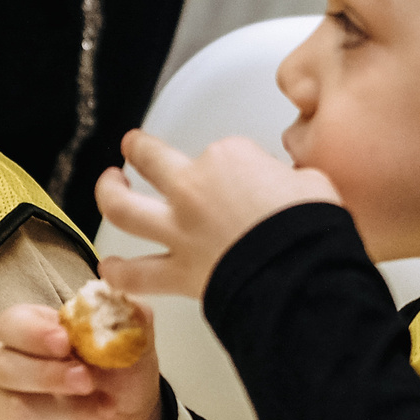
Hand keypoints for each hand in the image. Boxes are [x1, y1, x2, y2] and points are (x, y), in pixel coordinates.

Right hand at [0, 302, 161, 419]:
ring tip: (104, 409)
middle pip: (3, 367)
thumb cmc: (121, 375)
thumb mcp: (133, 340)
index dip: (32, 333)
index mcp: (33, 332)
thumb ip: (125, 314)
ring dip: (65, 411)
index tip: (65, 342)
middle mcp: (11, 367)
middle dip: (48, 375)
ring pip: (13, 409)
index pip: (11, 324)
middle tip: (88, 381)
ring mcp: (7, 407)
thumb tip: (109, 296)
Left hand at [94, 130, 340, 300]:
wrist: (301, 272)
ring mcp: (179, 230)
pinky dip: (118, 272)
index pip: (222, 153)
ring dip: (108, 194)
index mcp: (228, 158)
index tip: (247, 178)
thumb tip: (288, 187)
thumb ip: (288, 178)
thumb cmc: (311, 227)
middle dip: (139, 149)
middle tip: (134, 146)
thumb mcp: (312, 182)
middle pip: (152, 159)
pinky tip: (108, 267)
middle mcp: (193, 188)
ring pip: (124, 207)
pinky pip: (135, 274)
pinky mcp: (177, 271)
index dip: (233, 165)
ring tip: (108, 186)